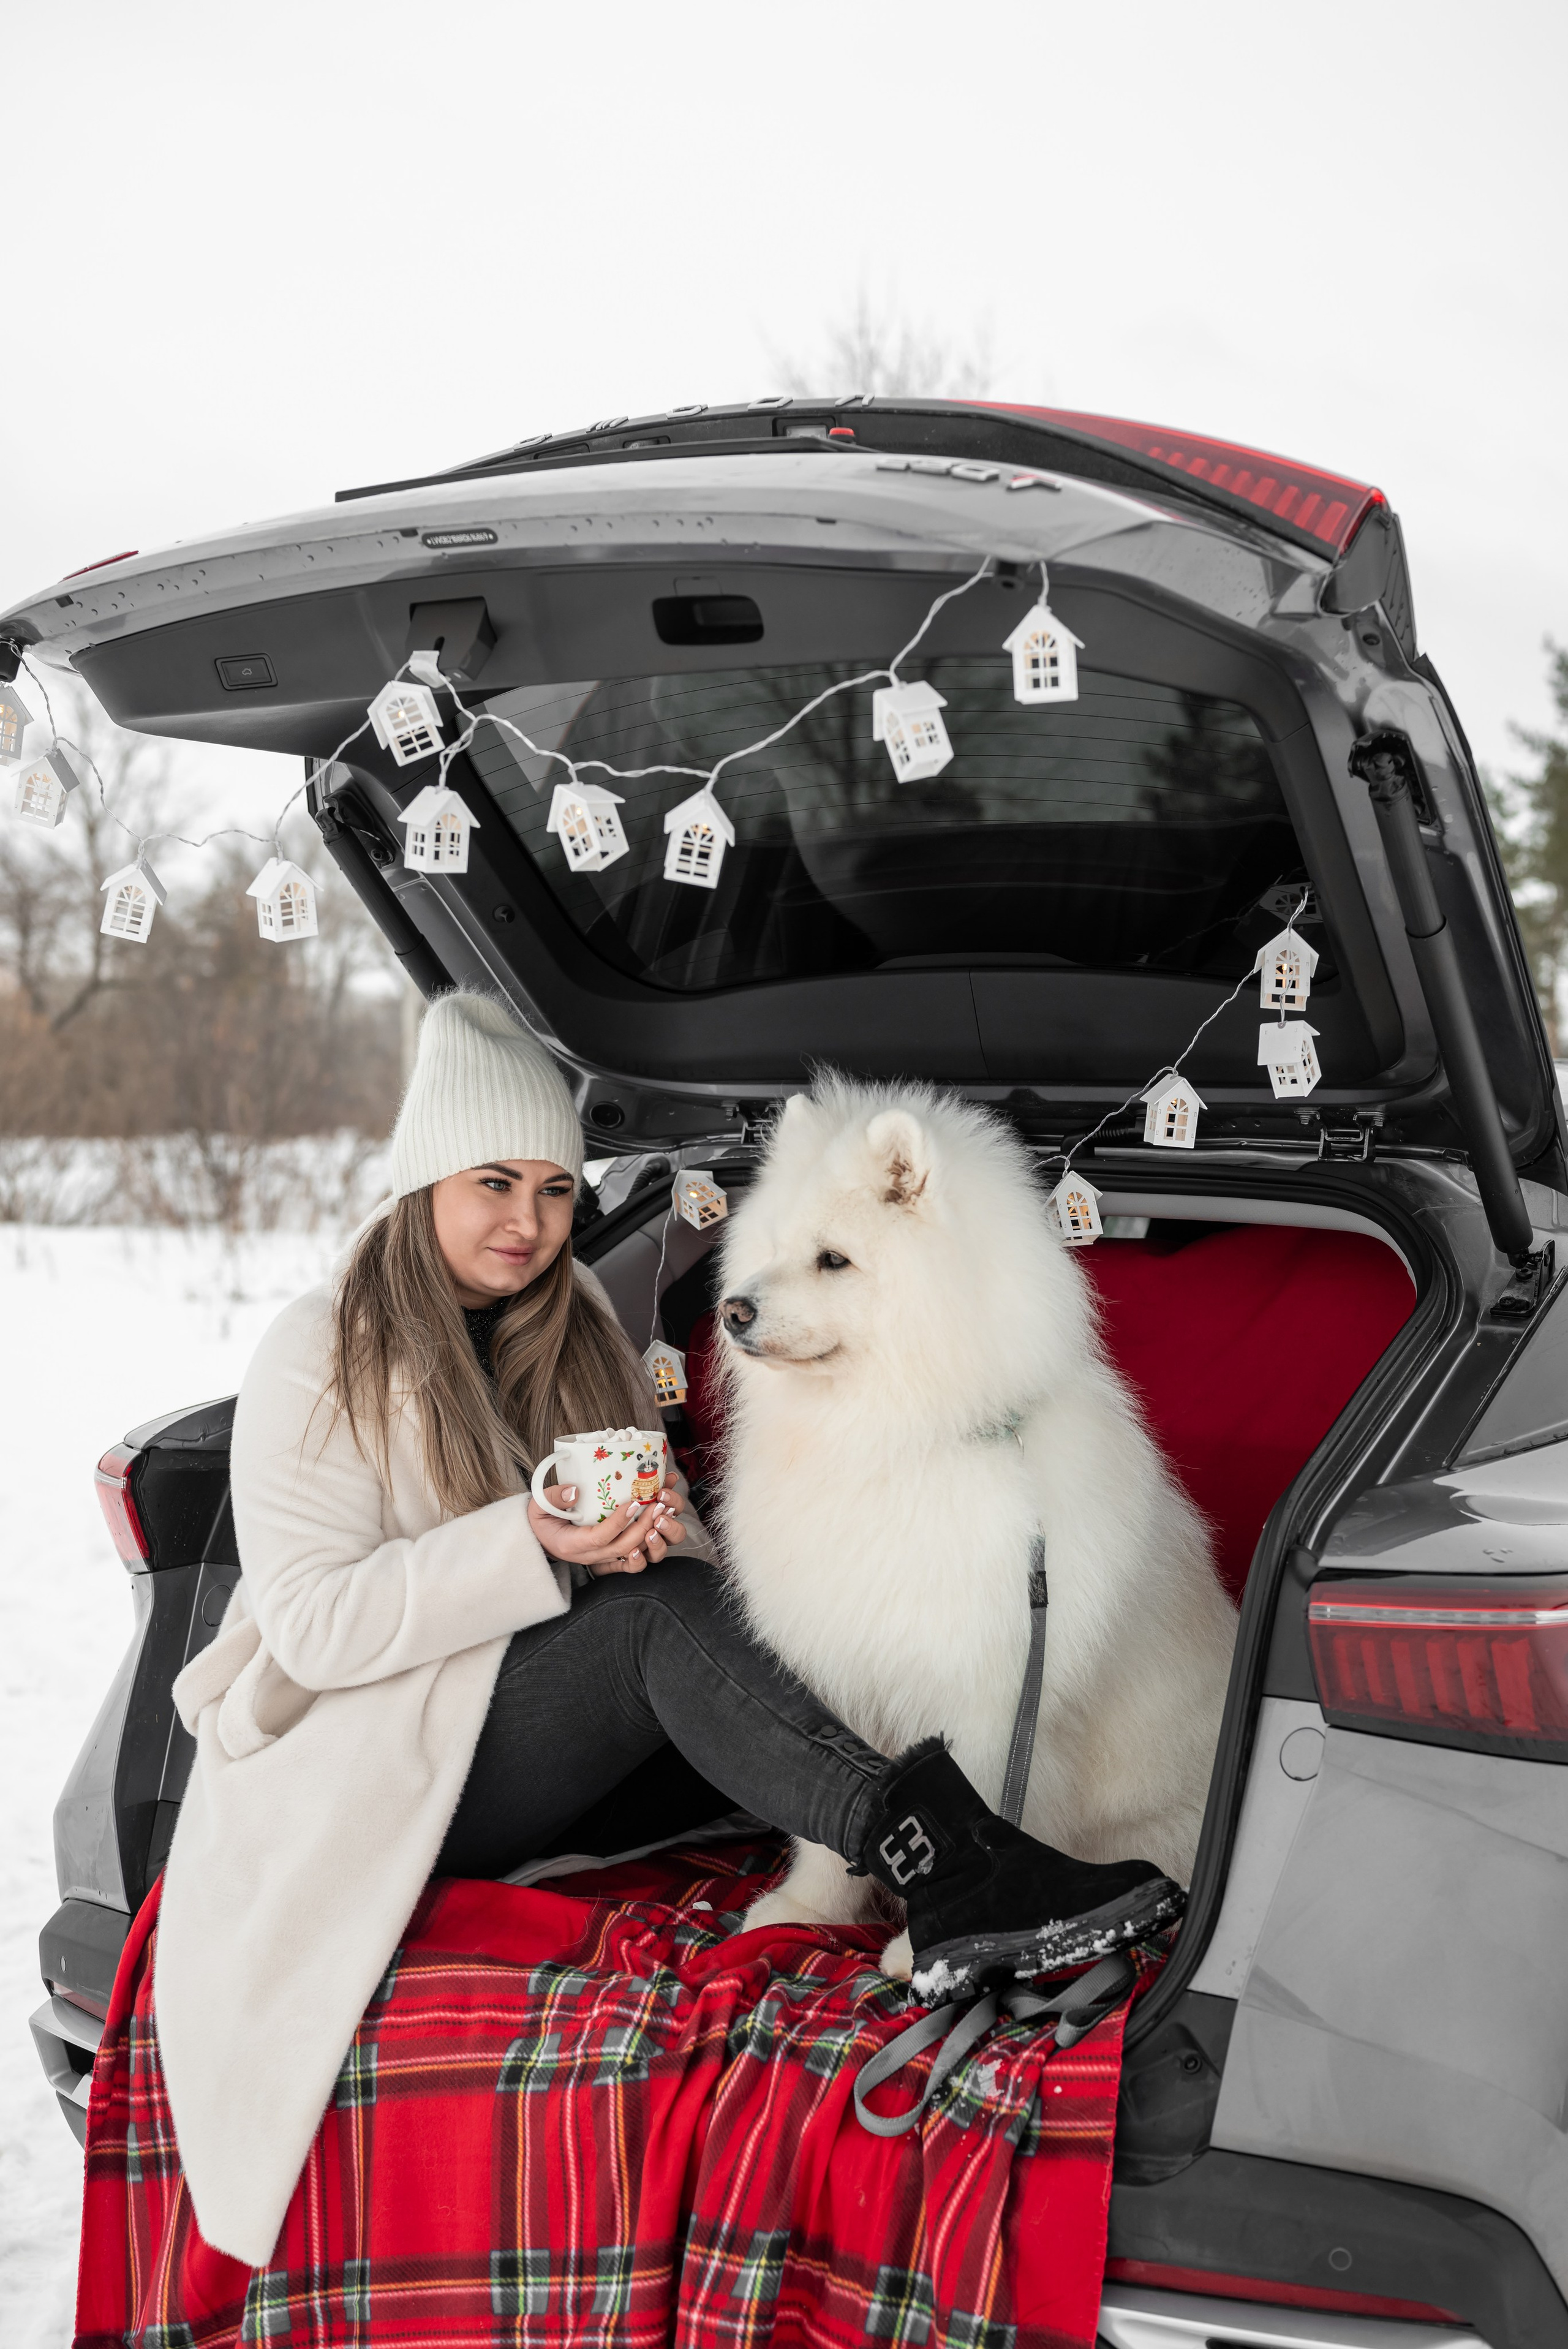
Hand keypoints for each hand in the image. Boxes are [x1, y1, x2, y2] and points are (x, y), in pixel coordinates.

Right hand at [528, 1474, 687, 1576]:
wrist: (541, 1540)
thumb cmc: (541, 1522)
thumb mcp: (538, 1507)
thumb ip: (553, 1498)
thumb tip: (574, 1491)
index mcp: (572, 1545)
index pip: (600, 1537)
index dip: (618, 1522)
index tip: (632, 1503)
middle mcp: (590, 1556)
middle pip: (623, 1548)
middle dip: (644, 1527)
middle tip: (657, 1504)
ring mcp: (602, 1559)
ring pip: (633, 1556)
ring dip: (651, 1536)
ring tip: (664, 1511)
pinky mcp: (609, 1558)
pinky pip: (633, 1559)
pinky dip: (649, 1545)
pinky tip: (661, 1524)